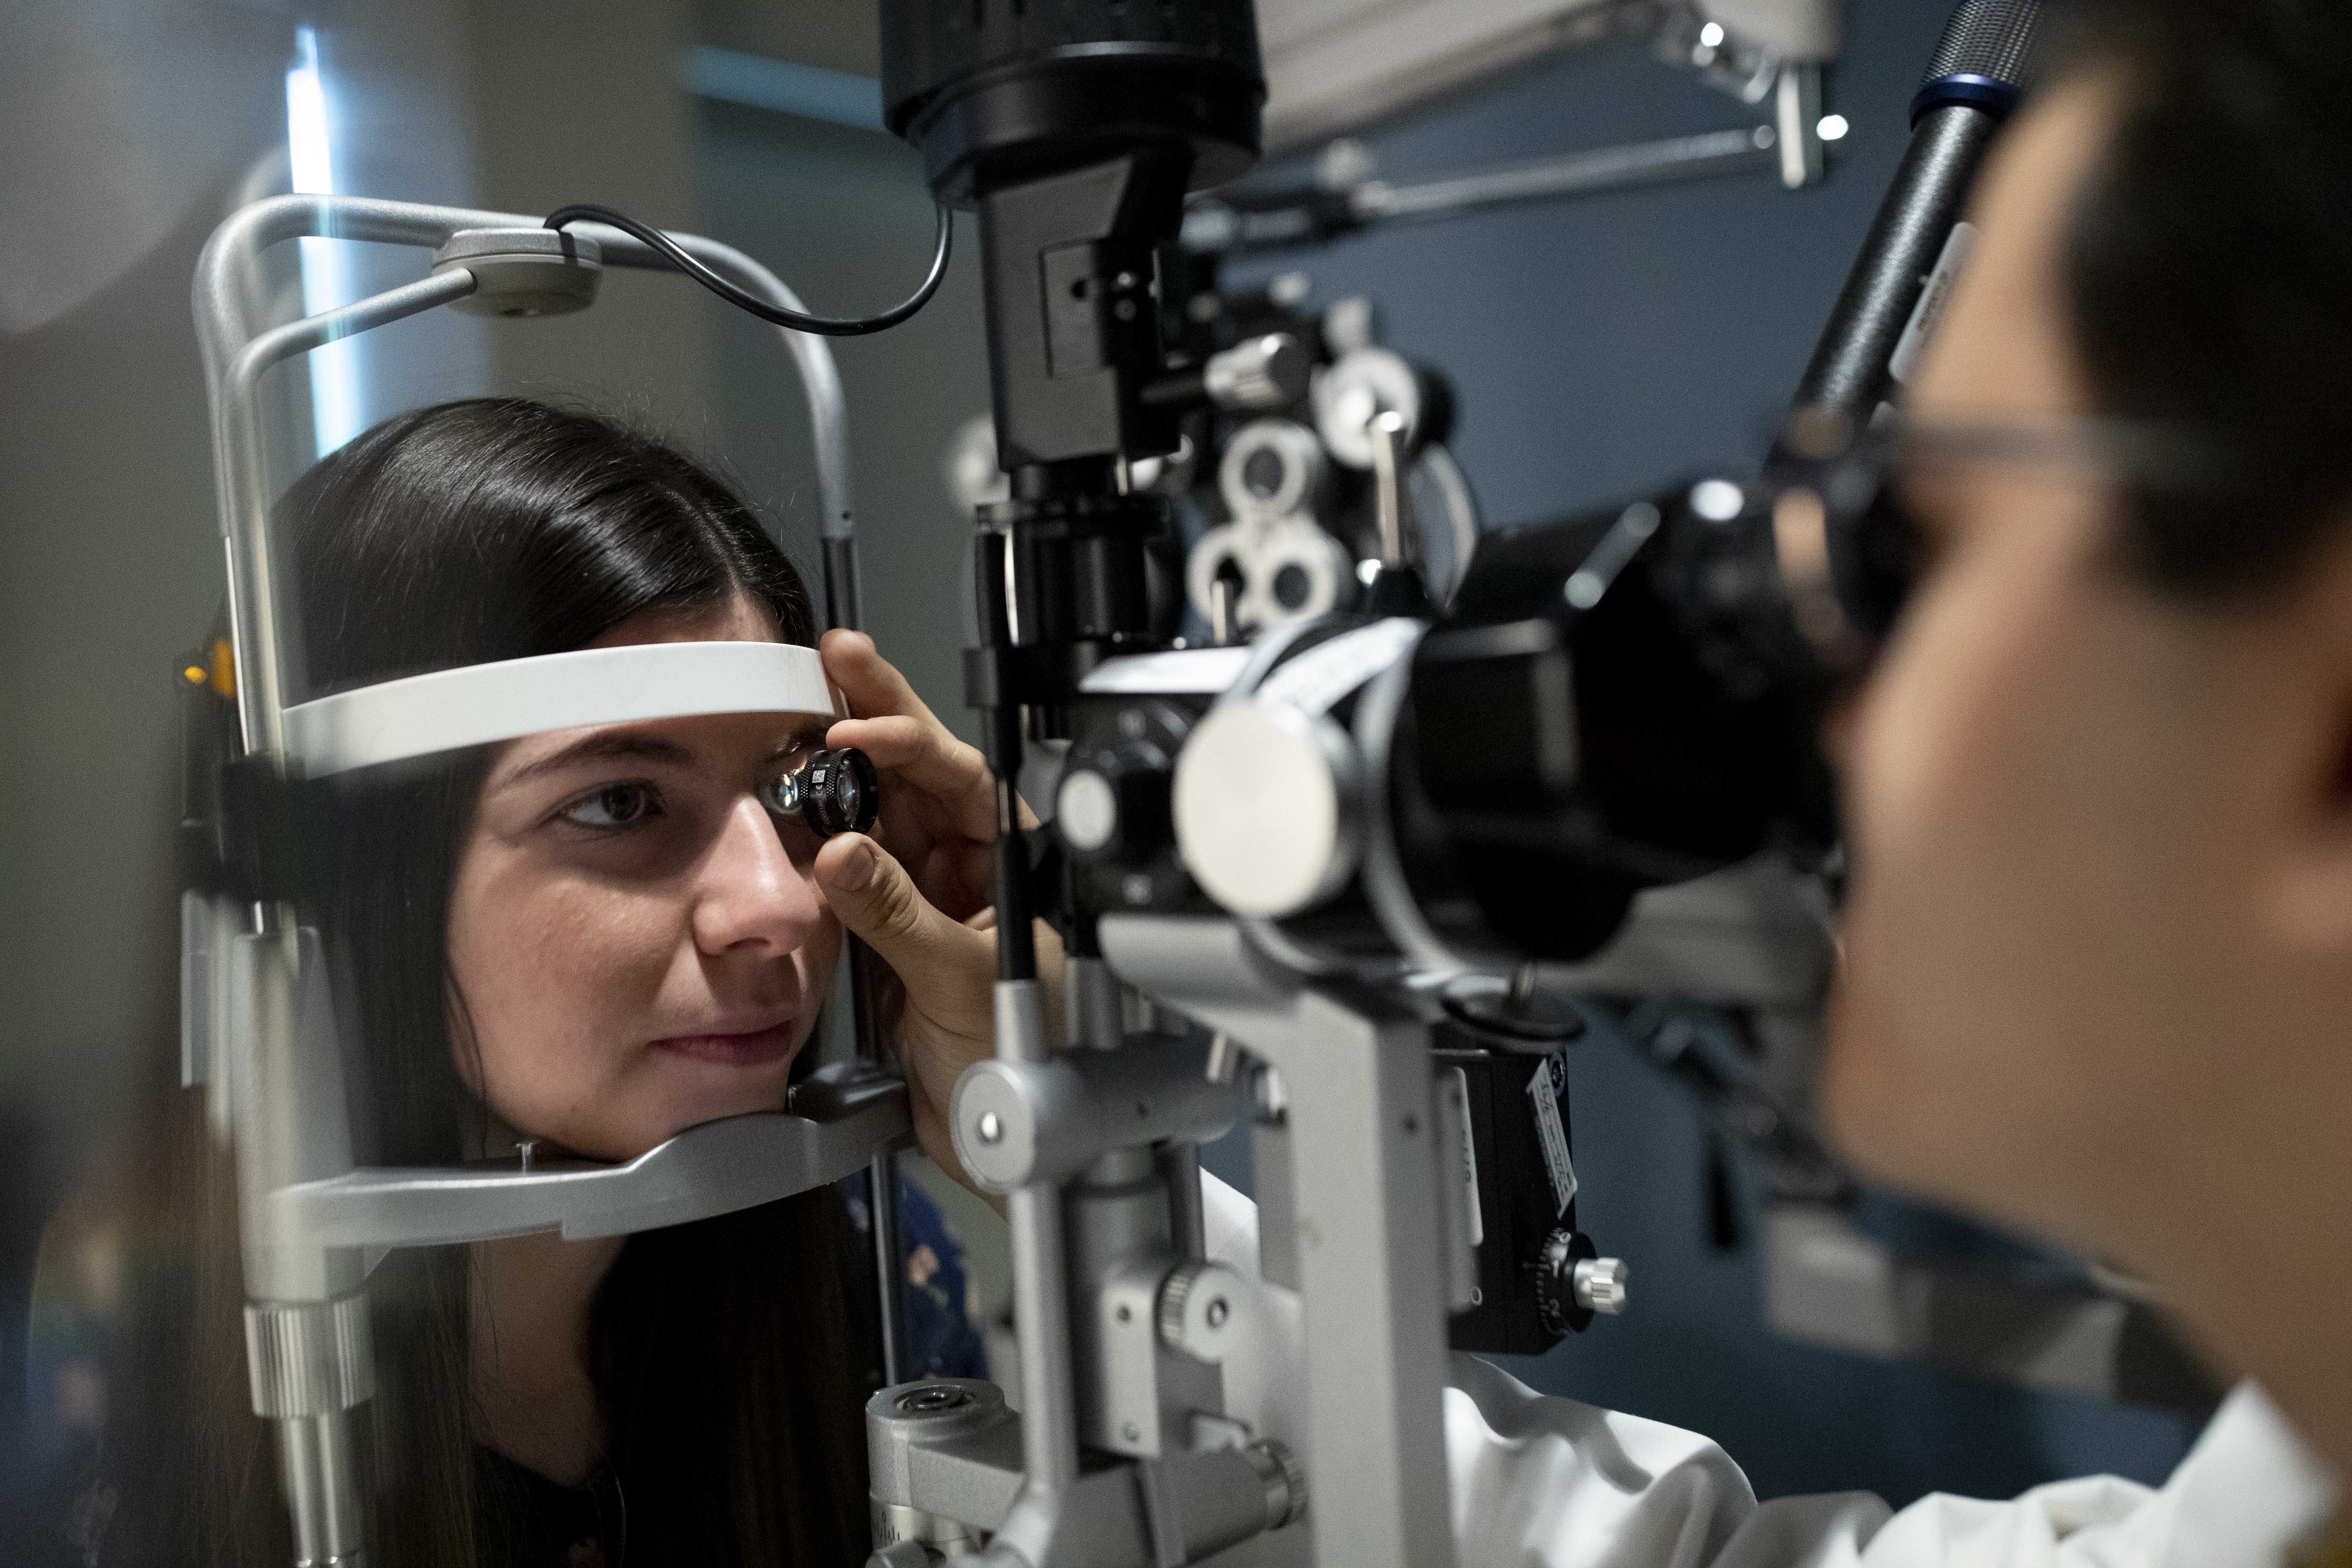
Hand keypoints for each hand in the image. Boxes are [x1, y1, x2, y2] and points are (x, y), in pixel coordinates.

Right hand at [812, 632, 1061, 1192]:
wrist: (1010, 1151)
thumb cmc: (1037, 1065)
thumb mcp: (960, 979)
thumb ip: (896, 915)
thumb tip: (840, 853)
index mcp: (1016, 862)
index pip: (960, 777)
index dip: (905, 742)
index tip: (855, 727)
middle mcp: (975, 868)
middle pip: (915, 776)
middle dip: (873, 715)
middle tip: (835, 654)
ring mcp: (929, 898)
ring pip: (875, 816)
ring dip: (835, 774)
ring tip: (795, 719)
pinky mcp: (889, 937)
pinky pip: (847, 875)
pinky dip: (815, 843)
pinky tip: (787, 806)